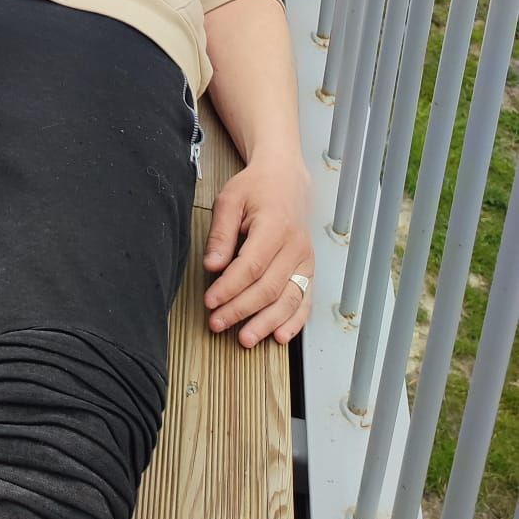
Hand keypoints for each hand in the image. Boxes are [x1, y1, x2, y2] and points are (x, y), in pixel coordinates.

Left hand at [203, 154, 313, 346]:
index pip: (251, 266)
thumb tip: (212, 266)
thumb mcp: (230, 199)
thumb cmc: (256, 188)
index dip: (229, 288)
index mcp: (275, 226)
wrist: (286, 179)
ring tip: (245, 339)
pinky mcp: (309, 269)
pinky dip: (294, 321)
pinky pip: (305, 300)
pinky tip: (279, 336)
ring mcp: (306, 259)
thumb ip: (221, 233)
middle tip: (217, 323)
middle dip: (241, 310)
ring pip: (288, 299)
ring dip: (266, 323)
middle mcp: (295, 246)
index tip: (210, 301)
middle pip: (268, 287)